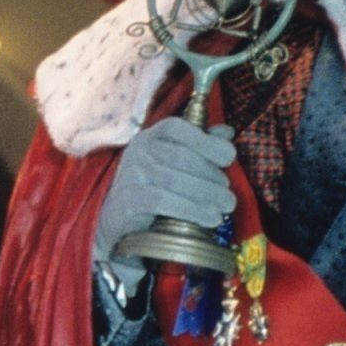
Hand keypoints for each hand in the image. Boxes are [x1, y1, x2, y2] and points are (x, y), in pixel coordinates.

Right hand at [94, 117, 236, 267]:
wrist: (116, 218)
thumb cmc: (150, 186)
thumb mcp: (170, 161)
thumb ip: (198, 144)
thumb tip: (227, 132)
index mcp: (148, 137)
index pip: (175, 127)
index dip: (205, 140)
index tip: (229, 157)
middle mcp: (137, 151)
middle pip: (181, 156)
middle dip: (212, 176)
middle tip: (229, 195)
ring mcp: (130, 175)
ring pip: (175, 180)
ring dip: (208, 195)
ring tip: (225, 207)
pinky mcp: (128, 200)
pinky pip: (163, 202)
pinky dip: (191, 210)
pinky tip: (210, 218)